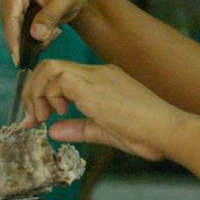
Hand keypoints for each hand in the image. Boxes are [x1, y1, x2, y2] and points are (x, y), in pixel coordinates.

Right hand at [0, 0, 100, 65]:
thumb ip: (50, 17)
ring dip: (35, 38)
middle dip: (27, 39)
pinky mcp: (15, 13)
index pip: (10, 14)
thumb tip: (36, 35)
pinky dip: (38, 36)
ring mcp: (9, 3)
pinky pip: (21, 33)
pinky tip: (54, 29)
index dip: (13, 37)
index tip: (18, 57)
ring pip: (15, 32)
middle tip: (51, 38)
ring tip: (56, 29)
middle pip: (9, 25)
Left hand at [22, 59, 176, 160]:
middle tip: (34, 118)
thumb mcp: (106, 131)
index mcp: (105, 80)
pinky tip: (57, 114)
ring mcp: (97, 76)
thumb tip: (54, 131)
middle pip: (52, 66)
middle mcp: (100, 73)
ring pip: (50, 67)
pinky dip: (48, 96)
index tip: (39, 118)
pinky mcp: (93, 86)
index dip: (44, 93)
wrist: (166, 128)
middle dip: (34, 90)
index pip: (65, 74)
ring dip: (37, 92)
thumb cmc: (147, 133)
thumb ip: (80, 129)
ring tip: (41, 117)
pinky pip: (58, 79)